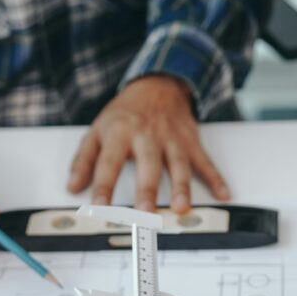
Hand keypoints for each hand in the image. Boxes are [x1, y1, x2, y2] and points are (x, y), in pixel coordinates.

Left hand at [67, 75, 230, 212]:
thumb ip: (84, 160)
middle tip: (145, 211)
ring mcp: (171, 139)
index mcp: (120, 132)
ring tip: (182, 207)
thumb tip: (73, 187)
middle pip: (147, 164)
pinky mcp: (190, 141)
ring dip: (181, 186)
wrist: (158, 84)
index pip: (109, 162)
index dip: (103, 186)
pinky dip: (216, 178)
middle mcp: (147, 135)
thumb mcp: (97, 130)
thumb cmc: (125, 113)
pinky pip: (204, 161)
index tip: (100, 207)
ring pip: (178, 164)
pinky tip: (223, 193)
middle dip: (147, 189)